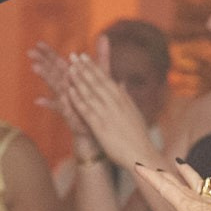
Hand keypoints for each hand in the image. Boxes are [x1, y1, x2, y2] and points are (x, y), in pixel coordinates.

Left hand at [58, 50, 151, 165]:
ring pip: (90, 93)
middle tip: (73, 56)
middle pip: (96, 82)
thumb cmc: (138, 135)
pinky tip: (69, 91)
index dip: (92, 67)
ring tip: (69, 68)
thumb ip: (125, 96)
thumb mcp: (133, 112)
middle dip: (83, 68)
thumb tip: (122, 83)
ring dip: (79, 79)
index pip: (105, 78)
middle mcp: (115, 103)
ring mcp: (107, 114)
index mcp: (122, 98)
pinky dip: (78, 99)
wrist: (141, 154)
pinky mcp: (100, 126)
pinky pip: (87, 110)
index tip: (83, 57)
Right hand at [133, 162, 210, 210]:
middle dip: (162, 176)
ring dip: (188, 172)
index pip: (164, 188)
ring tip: (179, 162)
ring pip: (197, 182)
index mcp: (186, 206)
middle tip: (150, 167)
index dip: (150, 177)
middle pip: (177, 184)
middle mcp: (198, 200)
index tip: (139, 165)